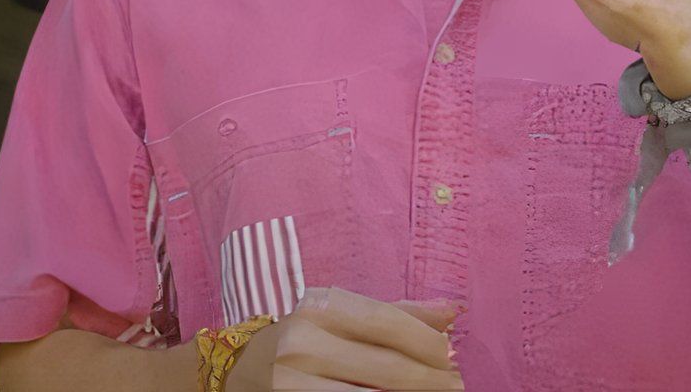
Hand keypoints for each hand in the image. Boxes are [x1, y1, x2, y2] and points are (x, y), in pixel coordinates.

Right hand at [226, 286, 463, 390]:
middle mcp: (303, 342)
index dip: (426, 341)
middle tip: (456, 385)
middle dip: (429, 379)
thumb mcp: (337, 314)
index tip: (452, 356)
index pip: (386, 322)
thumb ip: (394, 313)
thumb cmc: (299, 339)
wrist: (235, 370)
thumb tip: (452, 312)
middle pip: (386, 366)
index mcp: (318, 307)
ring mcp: (292, 381)